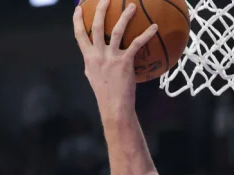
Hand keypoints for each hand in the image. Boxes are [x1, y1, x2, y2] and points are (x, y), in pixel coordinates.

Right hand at [72, 1, 157, 115]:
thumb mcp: (92, 77)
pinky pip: (137, 44)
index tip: (79, 8)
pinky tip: (155, 27)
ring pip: (117, 31)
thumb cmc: (105, 93)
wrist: (114, 106)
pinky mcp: (125, 62)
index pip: (79, 35)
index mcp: (88, 57)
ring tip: (132, 5)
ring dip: (125, 16)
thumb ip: (91, 64)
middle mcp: (98, 55)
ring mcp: (111, 58)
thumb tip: (91, 57)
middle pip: (98, 27)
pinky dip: (146, 34)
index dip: (78, 20)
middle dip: (101, 10)